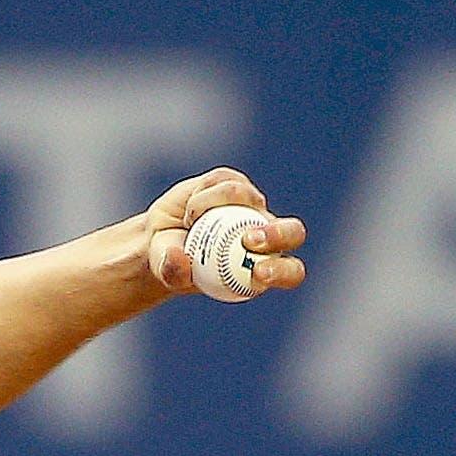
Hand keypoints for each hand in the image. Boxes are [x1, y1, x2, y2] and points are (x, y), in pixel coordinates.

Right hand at [139, 168, 306, 296]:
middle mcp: (265, 236)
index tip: (258, 273)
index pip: (290, 271)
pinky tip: (191, 207)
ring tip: (191, 221)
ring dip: (215, 207)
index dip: (282, 271)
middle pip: (293, 233)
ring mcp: (253, 207)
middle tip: (248, 240)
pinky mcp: (236, 183)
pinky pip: (227, 181)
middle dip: (277, 235)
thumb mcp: (167, 273)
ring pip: (250, 198)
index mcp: (261, 268)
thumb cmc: (172, 264)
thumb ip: (173, 271)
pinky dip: (204, 194)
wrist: (162, 237)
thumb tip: (179, 257)